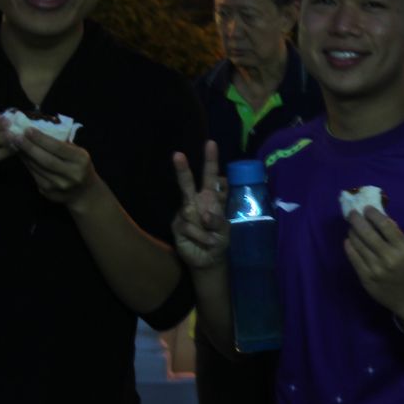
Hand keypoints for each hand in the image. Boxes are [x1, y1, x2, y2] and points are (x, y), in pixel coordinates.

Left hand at [15, 128, 98, 205]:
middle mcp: (71, 174)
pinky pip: (34, 175)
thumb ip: (62, 143)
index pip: (58, 148)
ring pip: (37, 168)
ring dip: (25, 155)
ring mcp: (59, 185)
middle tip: (16, 136)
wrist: (84, 192)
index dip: (41, 139)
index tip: (28, 130)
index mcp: (81, 160)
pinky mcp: (49, 193)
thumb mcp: (78, 152)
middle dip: (29, 147)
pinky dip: (27, 164)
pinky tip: (22, 156)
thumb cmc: (79, 165)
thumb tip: (38, 130)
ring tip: (16, 144)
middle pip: (46, 160)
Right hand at [171, 140, 228, 270]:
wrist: (208, 260)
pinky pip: (188, 228)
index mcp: (210, 197)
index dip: (210, 160)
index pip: (210, 176)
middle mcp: (195, 202)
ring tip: (211, 238)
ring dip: (204, 228)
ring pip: (189, 212)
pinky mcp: (177, 226)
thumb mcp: (226, 230)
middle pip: (187, 183)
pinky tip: (205, 242)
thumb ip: (219, 221)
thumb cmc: (219, 240)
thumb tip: (205, 215)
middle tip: (177, 155)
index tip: (210, 143)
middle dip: (182, 169)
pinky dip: (200, 236)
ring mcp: (184, 213)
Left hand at [344, 207, 403, 316]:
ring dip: (352, 232)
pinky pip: (354, 258)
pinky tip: (349, 240)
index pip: (385, 225)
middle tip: (352, 213)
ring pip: (358, 244)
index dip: (373, 214)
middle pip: (368, 233)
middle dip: (357, 220)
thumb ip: (395, 236)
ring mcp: (375, 269)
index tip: (367, 209)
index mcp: (403, 248)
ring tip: (351, 226)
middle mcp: (389, 257)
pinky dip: (349, 247)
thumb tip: (380, 218)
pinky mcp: (366, 278)